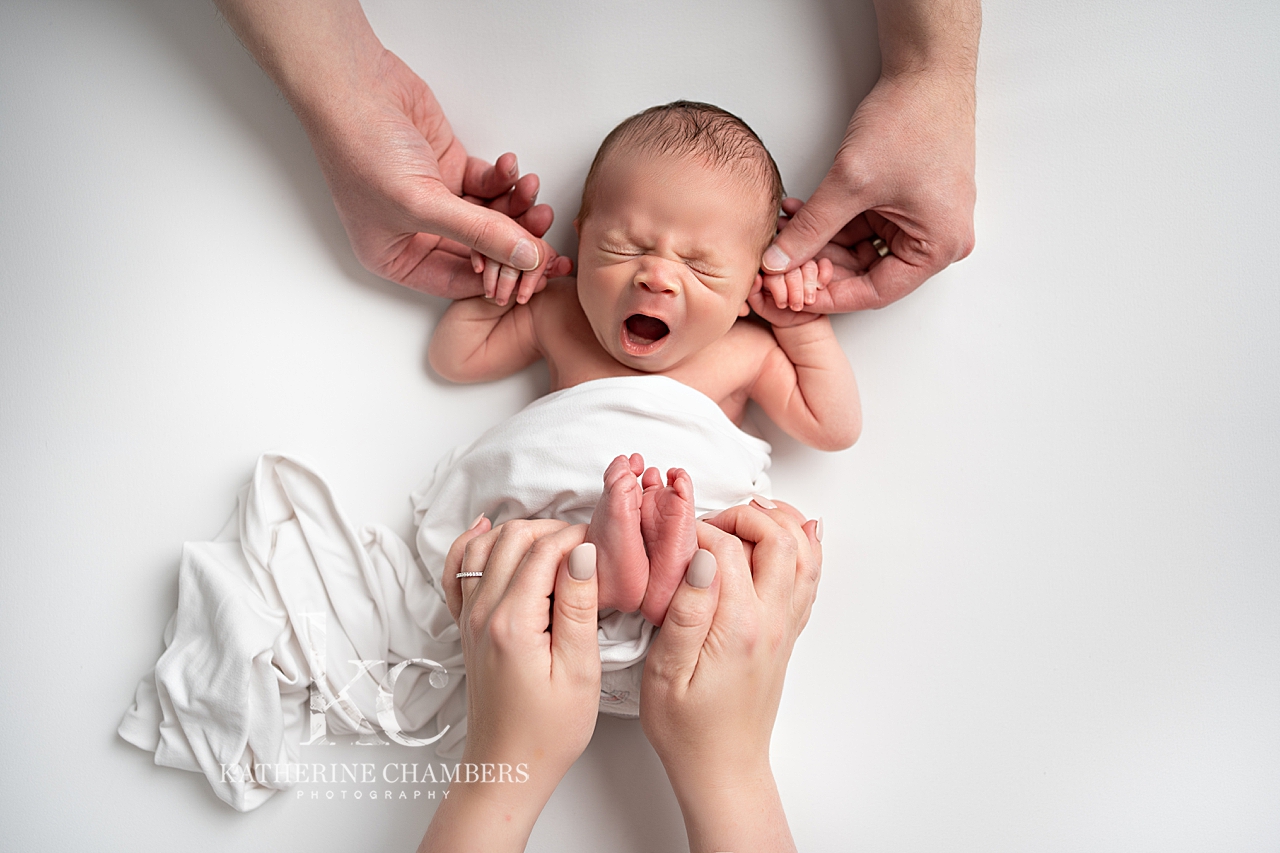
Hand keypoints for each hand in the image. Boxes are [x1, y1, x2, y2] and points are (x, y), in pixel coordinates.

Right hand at [304, 48, 571, 297]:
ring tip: (532, 192)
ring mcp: (434, 200)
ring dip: (514, 207)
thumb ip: (480, 234)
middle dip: (513, 241)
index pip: (460, 281)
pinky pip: (487, 186)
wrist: (353, 86)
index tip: (537, 273)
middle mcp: (416, 233)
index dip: (500, 279)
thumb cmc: (363, 150)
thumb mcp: (423, 204)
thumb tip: (528, 258)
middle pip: (480, 251)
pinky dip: (504, 179)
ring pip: (488, 217)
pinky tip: (511, 168)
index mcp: (397, 257)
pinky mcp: (449, 169)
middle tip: (546, 233)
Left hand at [421, 519, 600, 852]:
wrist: (507, 768)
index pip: (544, 549)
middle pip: (513, 537)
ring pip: (485, 545)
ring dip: (521, 533)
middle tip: (587, 546)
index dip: (579, 537)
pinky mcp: (466, 626)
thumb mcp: (580, 671)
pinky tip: (489, 534)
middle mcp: (483, 612)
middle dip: (553, 529)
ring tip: (556, 545)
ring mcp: (469, 617)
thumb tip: (582, 553)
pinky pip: (459, 570)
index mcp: (513, 622)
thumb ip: (578, 606)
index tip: (606, 545)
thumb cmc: (549, 730)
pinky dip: (473, 545)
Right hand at [640, 501, 821, 852]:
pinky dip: (806, 547)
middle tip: (709, 522)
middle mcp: (771, 621)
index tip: (670, 534)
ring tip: (752, 512)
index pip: (725, 549)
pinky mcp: (786, 634)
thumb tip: (701, 559)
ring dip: (781, 522)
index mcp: (738, 627)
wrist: (722, 767)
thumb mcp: (665, 672)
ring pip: (803, 553)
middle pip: (778, 538)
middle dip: (744, 514)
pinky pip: (809, 579)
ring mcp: (785, 626)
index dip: (694, 530)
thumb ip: (685, 611)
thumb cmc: (686, 728)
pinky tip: (799, 532)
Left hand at [750, 259, 831, 326]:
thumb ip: (754, 292)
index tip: (782, 304)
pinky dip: (824, 273)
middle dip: (794, 288)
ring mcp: (804, 260)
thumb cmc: (776, 311)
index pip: (771, 266)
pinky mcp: (821, 263)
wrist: (797, 320)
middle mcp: (786, 259)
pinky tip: (820, 287)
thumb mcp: (761, 305)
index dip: (778, 286)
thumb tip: (757, 278)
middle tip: (796, 305)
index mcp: (769, 264)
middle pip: (791, 265)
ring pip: (808, 263)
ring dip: (809, 283)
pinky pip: (825, 262)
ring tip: (809, 301)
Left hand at [761, 69, 976, 310]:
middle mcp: (938, 239)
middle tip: (780, 264)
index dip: (829, 296)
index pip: (876, 292)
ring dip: (821, 240)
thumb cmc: (910, 119)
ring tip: (783, 230)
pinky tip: (799, 212)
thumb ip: (811, 228)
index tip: (792, 296)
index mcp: (939, 246)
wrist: (926, 69)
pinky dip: (832, 220)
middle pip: (868, 272)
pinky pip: (864, 224)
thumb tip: (777, 261)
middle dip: (820, 264)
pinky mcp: (907, 201)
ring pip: (861, 248)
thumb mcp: (851, 183)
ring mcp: (923, 219)